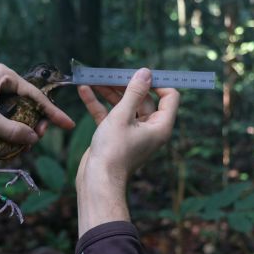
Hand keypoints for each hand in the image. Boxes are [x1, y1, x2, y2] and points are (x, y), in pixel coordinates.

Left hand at [0, 63, 74, 144]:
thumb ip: (10, 129)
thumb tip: (33, 139)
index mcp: (3, 75)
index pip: (35, 95)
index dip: (52, 112)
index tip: (68, 125)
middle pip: (26, 106)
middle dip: (33, 123)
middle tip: (36, 140)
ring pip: (14, 115)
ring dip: (19, 130)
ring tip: (22, 145)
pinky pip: (2, 120)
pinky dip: (7, 132)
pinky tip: (9, 145)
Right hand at [75, 68, 178, 235]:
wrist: (97, 181)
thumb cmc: (113, 152)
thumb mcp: (122, 117)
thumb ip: (133, 92)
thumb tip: (145, 72)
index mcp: (160, 126)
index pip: (169, 97)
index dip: (158, 82)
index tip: (141, 72)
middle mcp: (149, 129)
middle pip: (142, 98)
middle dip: (126, 84)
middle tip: (112, 72)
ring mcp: (132, 132)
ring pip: (124, 105)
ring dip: (109, 92)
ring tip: (95, 78)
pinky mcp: (116, 136)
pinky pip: (110, 115)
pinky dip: (99, 104)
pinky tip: (84, 90)